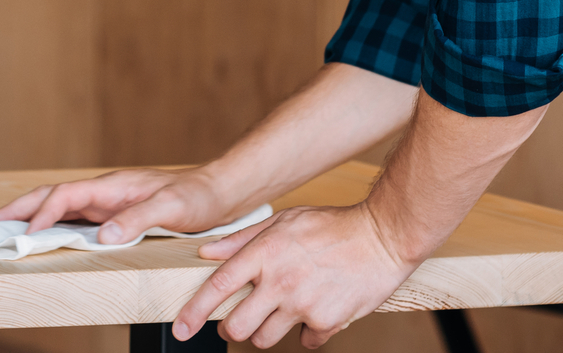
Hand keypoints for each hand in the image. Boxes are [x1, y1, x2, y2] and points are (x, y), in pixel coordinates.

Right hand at [0, 168, 231, 241]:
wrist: (217, 193)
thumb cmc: (196, 198)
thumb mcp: (170, 209)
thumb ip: (136, 219)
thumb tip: (102, 236)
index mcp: (111, 186)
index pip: (64, 196)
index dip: (41, 215)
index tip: (24, 235)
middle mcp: (104, 193)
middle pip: (50, 196)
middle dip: (17, 208)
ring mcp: (107, 204)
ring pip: (58, 207)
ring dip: (29, 216)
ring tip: (3, 230)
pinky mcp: (114, 216)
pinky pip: (74, 220)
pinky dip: (51, 226)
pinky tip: (44, 239)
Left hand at [175, 201, 415, 348]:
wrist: (382, 238)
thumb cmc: (331, 225)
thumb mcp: (283, 221)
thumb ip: (241, 239)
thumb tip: (206, 252)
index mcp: (264, 253)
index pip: (218, 287)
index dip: (194, 312)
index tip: (180, 329)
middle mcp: (280, 281)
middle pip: (238, 326)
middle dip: (233, 327)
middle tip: (240, 319)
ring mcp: (303, 304)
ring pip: (266, 339)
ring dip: (267, 331)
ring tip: (281, 310)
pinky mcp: (327, 321)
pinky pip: (304, 342)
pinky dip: (306, 333)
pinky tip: (314, 311)